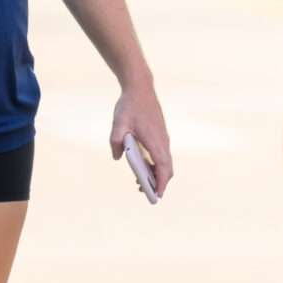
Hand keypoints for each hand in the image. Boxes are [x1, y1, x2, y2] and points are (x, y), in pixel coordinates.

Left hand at [109, 84, 174, 199]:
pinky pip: (162, 155)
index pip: (163, 166)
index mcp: (155, 140)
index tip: (157, 194)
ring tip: (141, 183)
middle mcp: (162, 140)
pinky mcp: (160, 135)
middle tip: (148, 194)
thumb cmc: (130, 105)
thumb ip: (115, 141)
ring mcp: (163, 138)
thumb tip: (118, 158)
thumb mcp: (118, 123)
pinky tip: (144, 168)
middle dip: (160, 183)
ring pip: (165, 162)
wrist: (140, 88)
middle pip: (167, 168)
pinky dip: (157, 165)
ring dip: (158, 174)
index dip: (161, 182)